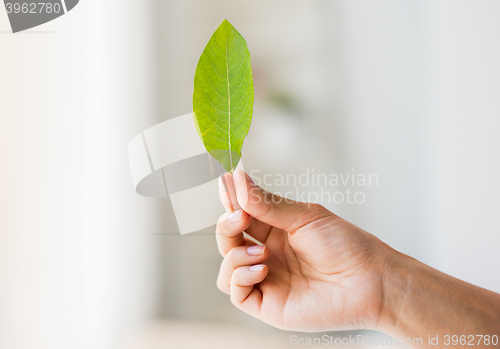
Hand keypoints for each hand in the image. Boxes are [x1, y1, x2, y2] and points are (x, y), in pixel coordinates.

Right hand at [216, 169, 390, 331]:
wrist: (369, 281)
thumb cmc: (346, 246)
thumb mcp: (303, 216)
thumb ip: (266, 203)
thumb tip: (237, 179)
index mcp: (277, 231)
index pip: (242, 214)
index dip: (231, 200)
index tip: (223, 183)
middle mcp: (268, 254)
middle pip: (229, 239)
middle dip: (228, 225)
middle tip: (240, 216)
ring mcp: (267, 279)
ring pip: (227, 266)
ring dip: (234, 253)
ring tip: (262, 251)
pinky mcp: (268, 304)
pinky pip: (235, 291)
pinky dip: (240, 276)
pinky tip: (263, 267)